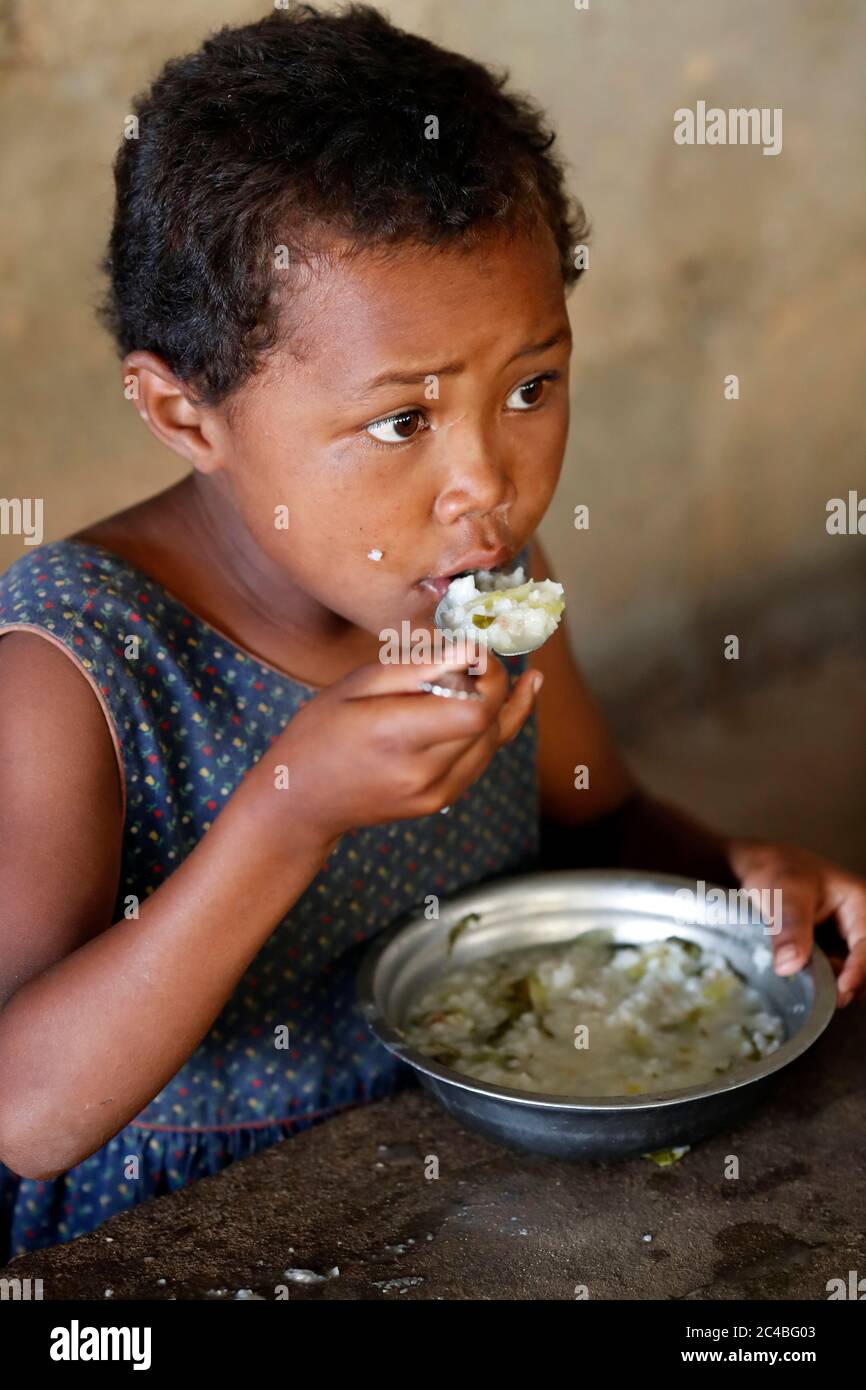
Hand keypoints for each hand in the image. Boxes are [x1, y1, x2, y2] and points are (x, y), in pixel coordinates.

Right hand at [249, 647, 540, 842]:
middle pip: (490, 721)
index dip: (489, 674)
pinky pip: (481, 758)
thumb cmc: (321, 731)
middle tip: (478, 657)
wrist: (301, 800)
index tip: (474, 651)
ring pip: (493, 741)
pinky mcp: (440, 801)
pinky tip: (515, 696)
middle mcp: (421, 771)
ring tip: (494, 670)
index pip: (477, 707)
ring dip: (497, 703)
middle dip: (494, 682)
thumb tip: (472, 652)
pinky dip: (492, 726)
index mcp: (395, 735)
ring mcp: (434, 793)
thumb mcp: (356, 684)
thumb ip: (417, 668)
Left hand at [727, 838, 865, 1006]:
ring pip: (844, 973)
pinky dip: (816, 982)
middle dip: (846, 983)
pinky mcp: (822, 951)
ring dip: (828, 984)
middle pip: (862, 964)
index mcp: (858, 903)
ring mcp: (839, 940)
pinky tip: (799, 984)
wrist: (749, 867)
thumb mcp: (783, 893)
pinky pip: (826, 974)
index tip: (840, 990)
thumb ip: (789, 928)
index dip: (858, 971)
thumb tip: (789, 966)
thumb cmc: (772, 869)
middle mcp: (855, 924)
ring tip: (806, 989)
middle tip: (821, 997)